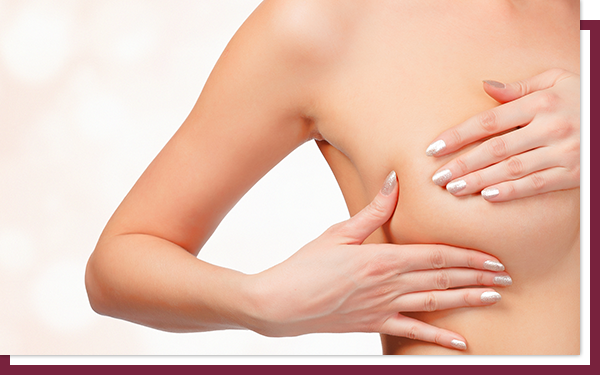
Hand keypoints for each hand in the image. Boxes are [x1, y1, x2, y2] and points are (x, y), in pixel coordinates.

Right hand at [245, 171, 510, 350]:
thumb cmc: (306, 264)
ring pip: (435, 301)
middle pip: (442, 277)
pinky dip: (438, 336)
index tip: (492, 258)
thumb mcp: (339, 232)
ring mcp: (383, 306)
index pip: (435, 255)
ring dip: (466, 300)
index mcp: (382, 257)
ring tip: (494, 298)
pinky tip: (461, 341)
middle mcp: (389, 284)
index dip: (467, 257)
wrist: (281, 302)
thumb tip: (394, 180)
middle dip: (476, 277)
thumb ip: (372, 209)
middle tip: (506, 277)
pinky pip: (412, 330)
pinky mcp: (374, 323)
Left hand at [426, 69, 579, 201]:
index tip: (433, 149)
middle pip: (495, 148)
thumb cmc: (581, 97)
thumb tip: (485, 87)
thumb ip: (519, 88)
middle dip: (463, 164)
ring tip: (454, 189)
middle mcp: (549, 127)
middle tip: (437, 177)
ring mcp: (563, 151)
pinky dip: (511, 192)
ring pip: (512, 169)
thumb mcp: (556, 82)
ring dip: (479, 181)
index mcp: (539, 103)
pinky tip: (488, 197)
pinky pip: (537, 185)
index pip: (488, 121)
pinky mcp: (573, 172)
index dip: (458, 136)